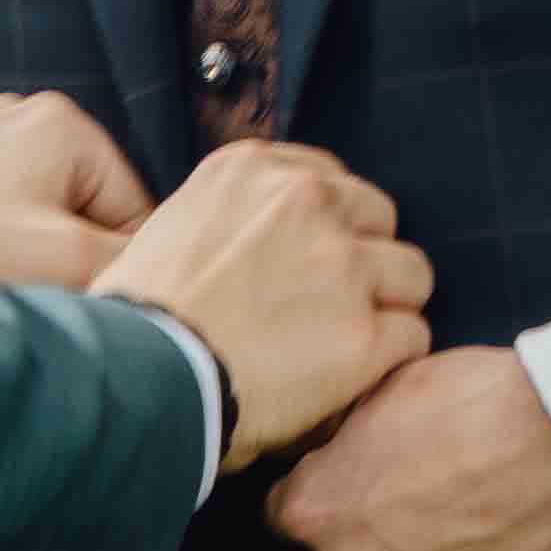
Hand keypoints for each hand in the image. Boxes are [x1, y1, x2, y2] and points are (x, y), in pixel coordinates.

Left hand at [0, 90, 151, 292]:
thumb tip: (166, 269)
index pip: (137, 206)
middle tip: (39, 289)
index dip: (120, 262)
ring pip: (51, 218)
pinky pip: (10, 217)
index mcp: (65, 123)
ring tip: (3, 280)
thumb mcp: (62, 261)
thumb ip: (128, 259)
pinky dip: (5, 250)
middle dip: (75, 258)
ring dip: (40, 259)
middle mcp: (29, 117)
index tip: (88, 293)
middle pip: (93, 210)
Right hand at [93, 140, 429, 462]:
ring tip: (347, 345)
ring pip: (411, 276)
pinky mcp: (365, 334)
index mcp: (251, 170)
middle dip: (364, 259)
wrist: (137, 380)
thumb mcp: (173, 225)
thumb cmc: (138, 318)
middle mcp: (304, 203)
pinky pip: (413, 337)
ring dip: (387, 308)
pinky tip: (353, 381)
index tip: (307, 261)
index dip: (325, 226)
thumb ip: (231, 214)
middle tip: (331, 305)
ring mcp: (342, 266)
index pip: (329, 180)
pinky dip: (389, 361)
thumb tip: (261, 240)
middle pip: (379, 219)